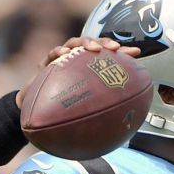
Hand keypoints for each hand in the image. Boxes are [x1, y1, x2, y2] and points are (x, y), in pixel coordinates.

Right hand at [15, 37, 140, 107]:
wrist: (37, 113)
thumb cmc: (64, 112)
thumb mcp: (85, 114)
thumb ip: (102, 115)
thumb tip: (126, 130)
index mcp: (90, 70)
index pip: (108, 57)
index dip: (122, 53)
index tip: (136, 54)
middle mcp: (78, 62)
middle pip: (94, 45)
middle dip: (105, 43)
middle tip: (115, 48)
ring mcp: (62, 60)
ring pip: (75, 43)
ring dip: (86, 43)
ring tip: (94, 48)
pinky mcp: (46, 63)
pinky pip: (52, 54)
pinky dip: (58, 51)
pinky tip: (64, 53)